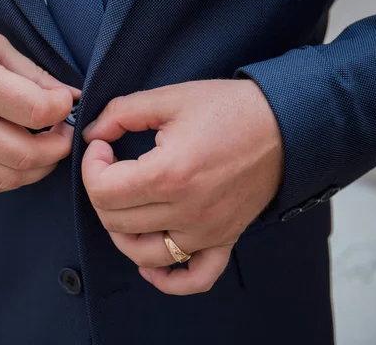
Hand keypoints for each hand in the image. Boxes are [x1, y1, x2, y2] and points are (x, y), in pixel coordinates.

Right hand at [0, 20, 79, 192]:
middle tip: (65, 132)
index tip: (65, 102)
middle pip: (26, 153)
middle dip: (60, 147)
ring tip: (48, 147)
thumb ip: (32, 73)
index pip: (36, 110)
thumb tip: (69, 97)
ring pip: (9, 176)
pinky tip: (23, 158)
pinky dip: (15, 176)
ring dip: (41, 168)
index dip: (62, 110)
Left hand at [82, 79, 283, 294]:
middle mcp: (187, 212)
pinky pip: (194, 278)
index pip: (103, 191)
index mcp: (170, 175)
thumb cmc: (228, 109)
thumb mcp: (169, 98)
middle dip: (100, 192)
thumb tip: (92, 135)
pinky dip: (166, 278)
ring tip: (124, 202)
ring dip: (120, 231)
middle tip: (112, 166)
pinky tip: (149, 262)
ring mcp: (206, 232)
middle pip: (115, 222)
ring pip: (142, 254)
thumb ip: (120, 114)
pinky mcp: (223, 239)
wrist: (284, 124)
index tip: (102, 147)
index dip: (90, 167)